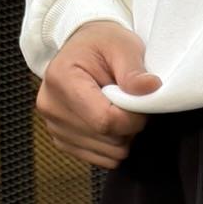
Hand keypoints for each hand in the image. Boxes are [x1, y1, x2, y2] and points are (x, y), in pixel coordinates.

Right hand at [35, 19, 161, 169]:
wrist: (82, 48)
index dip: (133, 119)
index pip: (105, 120)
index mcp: (62, 80)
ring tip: (118, 109)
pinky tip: (109, 122)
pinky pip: (100, 160)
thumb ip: (135, 71)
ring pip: (108, 154)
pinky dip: (112, 145)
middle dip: (129, 126)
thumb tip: (151, 87)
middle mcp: (51, 107)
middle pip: (107, 139)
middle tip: (129, 101)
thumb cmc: (103, 44)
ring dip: (122, 137)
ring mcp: (54, 127)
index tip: (142, 104)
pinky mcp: (62, 141)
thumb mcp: (123, 46)